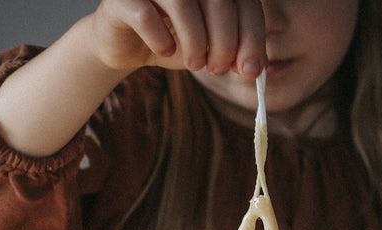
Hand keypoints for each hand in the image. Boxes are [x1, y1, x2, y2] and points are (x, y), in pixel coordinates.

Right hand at [92, 0, 266, 78]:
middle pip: (218, 0)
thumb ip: (233, 52)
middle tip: (218, 69)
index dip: (252, 36)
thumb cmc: (173, 41)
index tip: (252, 70)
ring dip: (195, 42)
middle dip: (225, 42)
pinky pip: (145, 16)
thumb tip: (255, 67)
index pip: (243, 1)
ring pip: (183, 4)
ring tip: (195, 65)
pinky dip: (160, 40)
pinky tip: (166, 52)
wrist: (126, 46)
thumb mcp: (209, 49)